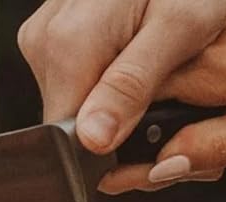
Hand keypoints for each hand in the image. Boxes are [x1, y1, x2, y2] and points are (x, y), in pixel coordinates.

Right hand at [17, 0, 225, 151]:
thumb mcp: (180, 29)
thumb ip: (132, 86)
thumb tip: (93, 139)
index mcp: (68, 43)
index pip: (69, 136)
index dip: (107, 148)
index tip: (146, 129)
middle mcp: (45, 39)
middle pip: (69, 120)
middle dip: (111, 123)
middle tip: (158, 88)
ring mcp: (45, 35)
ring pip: (72, 101)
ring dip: (109, 100)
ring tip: (148, 65)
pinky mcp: (53, 34)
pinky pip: (73, 77)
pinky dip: (104, 78)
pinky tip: (132, 54)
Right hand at [100, 0, 225, 193]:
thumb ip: (211, 147)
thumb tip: (158, 169)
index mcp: (214, 64)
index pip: (137, 107)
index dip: (123, 150)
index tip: (114, 182)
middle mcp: (212, 42)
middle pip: (151, 102)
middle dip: (164, 147)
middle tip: (204, 173)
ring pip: (178, 93)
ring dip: (194, 132)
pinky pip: (206, 78)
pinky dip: (215, 110)